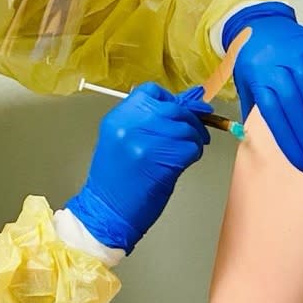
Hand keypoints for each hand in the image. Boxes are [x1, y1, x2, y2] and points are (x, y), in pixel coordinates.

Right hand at [67, 83, 211, 252]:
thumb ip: (148, 120)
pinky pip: (191, 148)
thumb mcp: (123, 140)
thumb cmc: (115, 180)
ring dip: (194, 139)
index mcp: (118, 117)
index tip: (180, 109)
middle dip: (192, 119)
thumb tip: (185, 103)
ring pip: (187, 129)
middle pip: (174, 108)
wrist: (105, 211)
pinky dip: (194, 155)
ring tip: (187, 151)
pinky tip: (184, 163)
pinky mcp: (163, 161)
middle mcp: (130, 126)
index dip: (171, 99)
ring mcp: (147, 143)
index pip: (151, 91)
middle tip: (197, 131)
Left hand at [223, 2, 302, 173]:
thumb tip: (255, 143)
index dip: (288, 142)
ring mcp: (295, 50)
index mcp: (256, 77)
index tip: (301, 163)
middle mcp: (275, 63)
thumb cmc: (252, 59)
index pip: (274, 116)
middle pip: (293, 105)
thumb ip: (253, 111)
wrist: (258, 23)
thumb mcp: (245, 84)